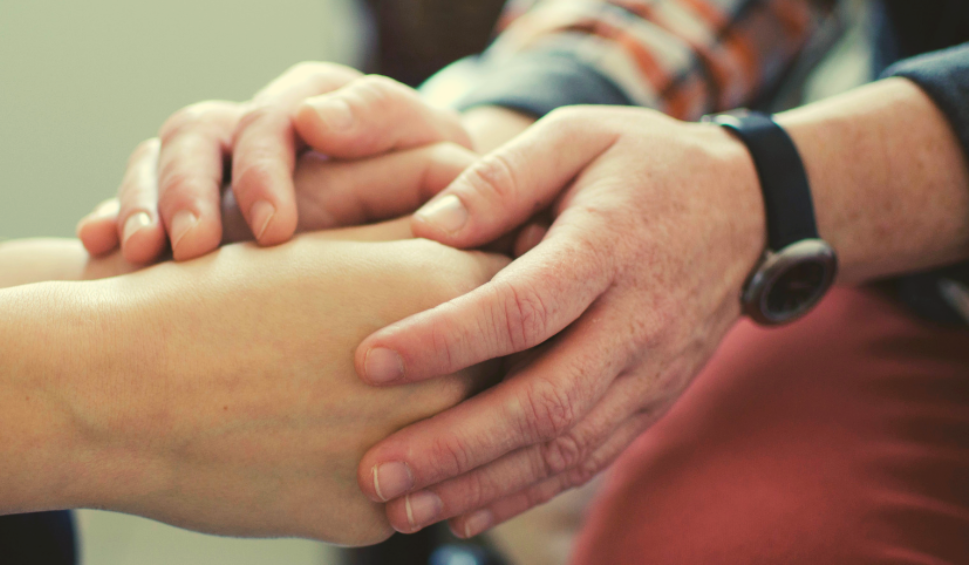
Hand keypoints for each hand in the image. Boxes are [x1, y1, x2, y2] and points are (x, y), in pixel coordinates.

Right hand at [62, 221, 508, 545]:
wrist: (118, 384)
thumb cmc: (218, 298)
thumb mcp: (333, 248)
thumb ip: (428, 245)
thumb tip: (497, 253)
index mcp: (451, 296)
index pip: (527, 299)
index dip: (509, 298)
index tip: (494, 299)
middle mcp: (450, 382)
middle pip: (503, 379)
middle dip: (481, 370)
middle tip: (445, 359)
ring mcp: (412, 460)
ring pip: (455, 448)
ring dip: (436, 431)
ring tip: (371, 400)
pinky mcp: (364, 520)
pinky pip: (397, 500)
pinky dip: (374, 477)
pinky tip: (319, 446)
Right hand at [76, 61, 470, 262]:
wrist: (419, 218)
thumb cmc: (432, 190)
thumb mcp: (430, 153)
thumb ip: (381, 126)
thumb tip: (313, 122)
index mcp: (311, 105)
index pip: (273, 121)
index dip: (265, 171)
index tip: (275, 233)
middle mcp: (253, 127)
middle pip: (198, 132)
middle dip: (189, 188)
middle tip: (192, 248)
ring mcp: (215, 166)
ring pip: (156, 159)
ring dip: (141, 201)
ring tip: (137, 254)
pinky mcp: (187, 208)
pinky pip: (134, 199)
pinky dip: (112, 216)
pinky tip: (96, 244)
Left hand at [352, 106, 766, 536]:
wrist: (747, 209)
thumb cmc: (642, 163)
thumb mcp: (577, 135)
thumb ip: (502, 175)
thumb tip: (426, 229)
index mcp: (610, 247)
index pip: (523, 307)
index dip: (445, 339)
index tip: (367, 361)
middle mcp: (636, 322)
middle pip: (545, 401)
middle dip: (455, 446)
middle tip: (373, 472)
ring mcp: (649, 372)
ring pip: (564, 448)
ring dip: (480, 485)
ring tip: (402, 509)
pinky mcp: (649, 403)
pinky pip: (587, 460)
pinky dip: (523, 493)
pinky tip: (461, 511)